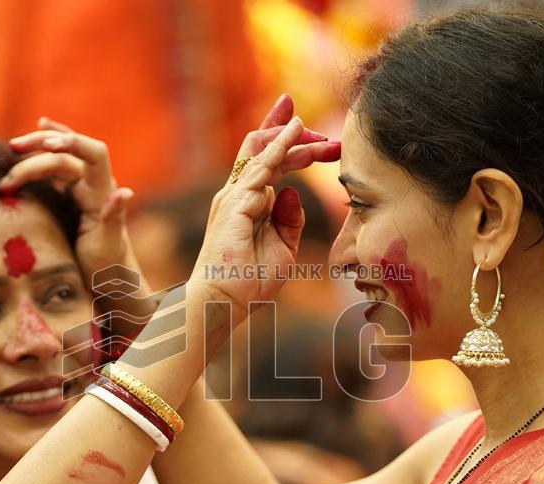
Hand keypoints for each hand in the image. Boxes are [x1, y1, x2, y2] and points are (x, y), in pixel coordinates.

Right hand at [0, 118, 138, 289]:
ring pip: (57, 156)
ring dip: (34, 150)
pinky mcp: (67, 193)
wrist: (106, 278)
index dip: (72, 142)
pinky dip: (45, 147)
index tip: (46, 145)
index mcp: (103, 192)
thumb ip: (114, 218)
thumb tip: (125, 192)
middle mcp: (93, 183)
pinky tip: (38, 129)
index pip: (94, 153)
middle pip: (67, 153)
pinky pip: (54, 164)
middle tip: (11, 150)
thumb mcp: (109, 246)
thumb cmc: (108, 265)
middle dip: (39, 149)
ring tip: (10, 150)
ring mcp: (79, 186)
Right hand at [191, 95, 340, 322]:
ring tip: (318, 132)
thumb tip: (293, 191)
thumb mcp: (283, 247)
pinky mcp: (236, 203)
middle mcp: (237, 194)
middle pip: (259, 147)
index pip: (264, 162)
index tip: (304, 125)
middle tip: (312, 122)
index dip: (283, 140)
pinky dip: (280, 147)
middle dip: (284, 129)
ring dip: (294, 139)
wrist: (225, 302)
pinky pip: (261, 167)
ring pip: (263, 152)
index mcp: (246, 203)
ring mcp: (234, 196)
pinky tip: (297, 133)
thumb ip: (290, 220)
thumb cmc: (250, 281)